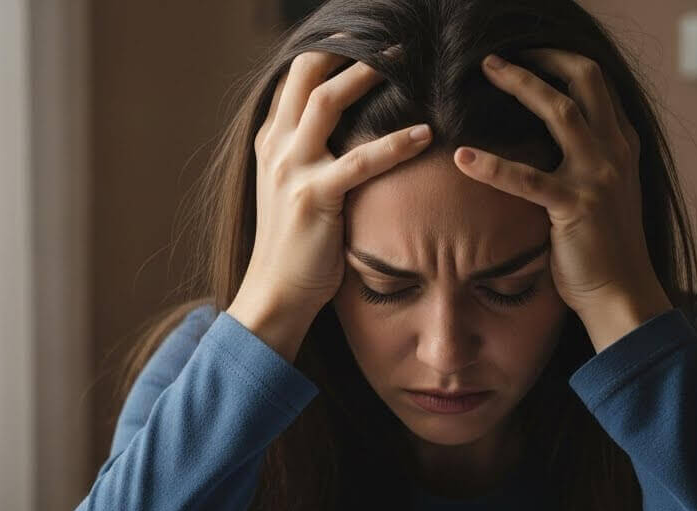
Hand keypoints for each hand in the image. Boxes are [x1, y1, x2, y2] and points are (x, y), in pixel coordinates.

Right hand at [240, 40, 433, 314]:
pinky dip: (395, 143)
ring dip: (368, 74)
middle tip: (390, 34)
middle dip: (347, 46)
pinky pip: (360, 160)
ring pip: (327, 102)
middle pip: (307, 73)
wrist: (275, 292)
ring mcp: (291, 169)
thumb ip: (314, 153)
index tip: (364, 32)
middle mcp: (276, 145)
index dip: (330, 48)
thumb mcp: (296, 187)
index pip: (296, 76)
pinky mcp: (313, 197)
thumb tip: (355, 131)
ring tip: (406, 60)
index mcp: (272, 139)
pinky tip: (425, 134)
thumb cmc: (296, 244)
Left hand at [451, 50, 670, 321]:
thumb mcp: (604, 192)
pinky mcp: (576, 207)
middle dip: (542, 58)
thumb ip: (585, 161)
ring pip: (560, 112)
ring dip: (520, 84)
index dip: (562, 60)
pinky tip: (462, 158)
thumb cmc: (604, 248)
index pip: (597, 83)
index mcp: (623, 144)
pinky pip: (527, 179)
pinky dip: (491, 166)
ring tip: (484, 71)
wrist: (622, 294)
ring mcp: (599, 177)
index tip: (529, 52)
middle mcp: (616, 152)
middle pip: (584, 80)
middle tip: (497, 55)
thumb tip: (547, 143)